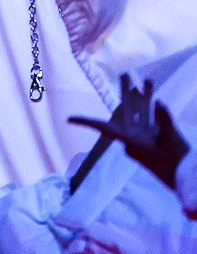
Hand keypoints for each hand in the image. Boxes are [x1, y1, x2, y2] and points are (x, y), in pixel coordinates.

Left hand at [69, 73, 190, 187]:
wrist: (186, 179)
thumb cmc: (174, 161)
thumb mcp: (170, 140)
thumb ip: (164, 120)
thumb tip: (159, 102)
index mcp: (129, 140)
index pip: (104, 128)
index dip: (86, 122)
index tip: (69, 119)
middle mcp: (133, 138)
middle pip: (127, 111)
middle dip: (127, 92)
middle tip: (126, 74)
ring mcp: (144, 138)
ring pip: (142, 113)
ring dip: (145, 97)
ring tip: (148, 79)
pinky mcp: (154, 140)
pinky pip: (151, 120)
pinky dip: (154, 109)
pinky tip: (157, 96)